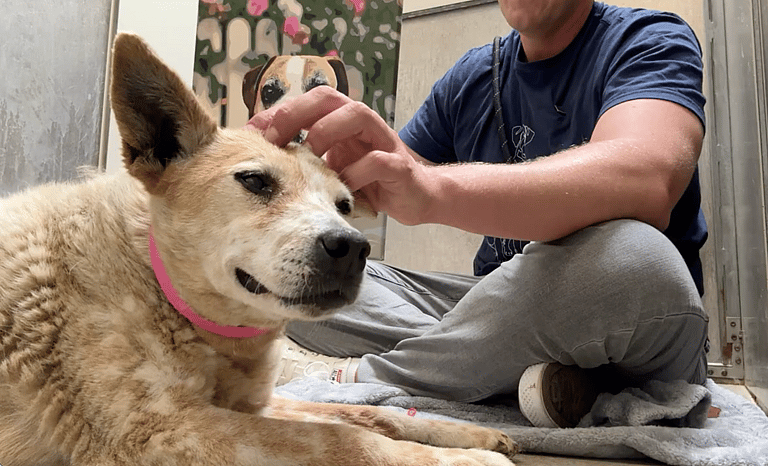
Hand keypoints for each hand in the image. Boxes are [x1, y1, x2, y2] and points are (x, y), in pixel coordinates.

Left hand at [245, 86, 436, 224]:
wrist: (416, 196)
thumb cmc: (368, 179)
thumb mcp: (332, 165)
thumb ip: (305, 156)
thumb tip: (258, 159)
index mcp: (341, 121)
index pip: (307, 102)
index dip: (278, 112)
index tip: (250, 132)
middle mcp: (361, 124)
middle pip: (329, 98)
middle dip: (297, 113)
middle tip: (273, 138)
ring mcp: (382, 141)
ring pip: (357, 116)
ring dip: (328, 131)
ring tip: (309, 154)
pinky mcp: (399, 167)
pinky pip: (379, 160)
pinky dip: (358, 171)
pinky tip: (342, 186)